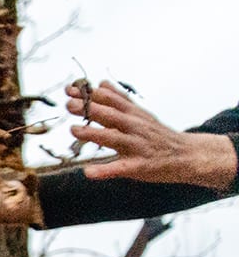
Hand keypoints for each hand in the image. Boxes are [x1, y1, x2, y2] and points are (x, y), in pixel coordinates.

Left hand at [69, 81, 238, 188]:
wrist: (187, 155)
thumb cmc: (158, 135)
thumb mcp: (140, 114)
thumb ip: (119, 100)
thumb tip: (102, 83)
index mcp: (133, 114)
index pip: (110, 100)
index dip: (90, 95)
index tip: (71, 89)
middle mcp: (135, 127)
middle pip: (111, 115)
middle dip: (90, 109)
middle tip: (69, 104)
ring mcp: (137, 146)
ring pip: (114, 138)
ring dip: (94, 133)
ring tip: (74, 130)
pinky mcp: (139, 165)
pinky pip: (120, 168)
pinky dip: (104, 170)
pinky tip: (89, 172)